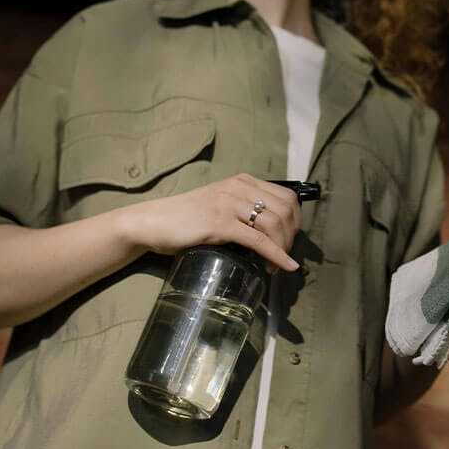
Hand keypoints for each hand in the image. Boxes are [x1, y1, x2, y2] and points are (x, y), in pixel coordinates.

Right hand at [121, 174, 300, 271]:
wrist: (152, 222)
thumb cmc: (187, 219)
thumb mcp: (222, 205)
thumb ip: (244, 209)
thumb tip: (272, 230)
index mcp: (243, 182)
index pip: (287, 196)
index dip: (295, 220)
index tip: (290, 239)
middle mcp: (239, 188)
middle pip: (286, 209)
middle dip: (292, 235)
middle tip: (285, 254)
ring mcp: (229, 204)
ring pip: (275, 224)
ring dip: (283, 248)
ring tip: (275, 265)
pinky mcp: (220, 223)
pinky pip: (258, 240)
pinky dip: (276, 255)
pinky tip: (283, 266)